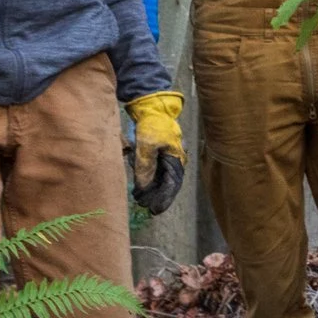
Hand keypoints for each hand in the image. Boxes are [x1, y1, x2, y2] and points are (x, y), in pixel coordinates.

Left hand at [126, 92, 186, 215]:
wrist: (152, 108)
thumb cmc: (152, 125)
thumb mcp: (146, 146)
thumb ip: (145, 167)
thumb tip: (143, 186)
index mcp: (176, 160)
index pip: (171, 185)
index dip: (163, 199)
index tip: (154, 210)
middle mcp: (175, 161)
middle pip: (167, 184)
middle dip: (156, 196)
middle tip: (144, 206)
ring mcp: (167, 157)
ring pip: (161, 179)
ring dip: (152, 189)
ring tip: (141, 198)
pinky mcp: (159, 154)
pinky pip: (156, 171)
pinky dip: (149, 179)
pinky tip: (141, 185)